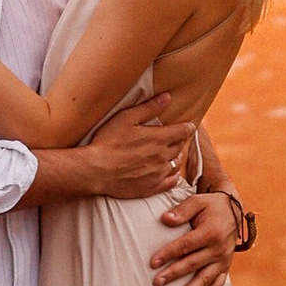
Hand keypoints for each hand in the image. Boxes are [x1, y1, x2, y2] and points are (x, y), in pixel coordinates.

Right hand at [77, 100, 194, 200]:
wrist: (96, 170)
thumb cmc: (108, 142)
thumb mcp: (126, 118)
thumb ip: (148, 108)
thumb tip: (166, 97)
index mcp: (159, 138)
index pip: (182, 131)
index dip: (187, 127)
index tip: (190, 125)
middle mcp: (162, 156)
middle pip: (180, 146)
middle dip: (179, 140)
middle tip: (176, 137)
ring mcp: (158, 173)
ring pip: (176, 164)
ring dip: (176, 157)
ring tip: (171, 153)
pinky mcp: (152, 188)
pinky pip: (171, 182)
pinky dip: (173, 175)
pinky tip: (169, 172)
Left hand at [148, 188, 235, 285]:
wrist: (233, 210)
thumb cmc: (211, 205)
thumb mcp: (198, 201)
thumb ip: (182, 210)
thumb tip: (165, 219)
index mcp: (211, 232)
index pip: (185, 245)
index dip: (168, 253)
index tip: (153, 262)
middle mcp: (219, 248)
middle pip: (193, 264)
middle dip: (174, 274)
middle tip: (157, 283)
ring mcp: (224, 259)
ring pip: (206, 278)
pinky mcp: (226, 266)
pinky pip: (219, 283)